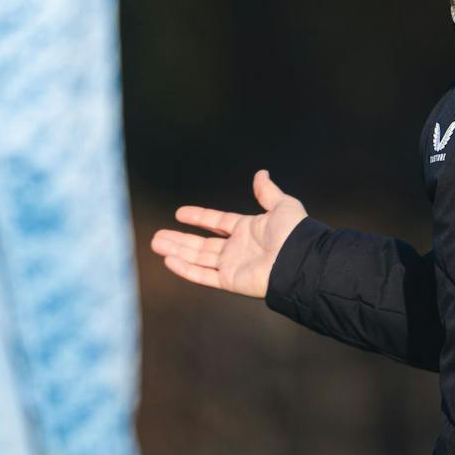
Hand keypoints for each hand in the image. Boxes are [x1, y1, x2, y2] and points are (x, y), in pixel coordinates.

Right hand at [149, 169, 307, 298]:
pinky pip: (203, 275)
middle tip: (157, 236)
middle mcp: (237, 248)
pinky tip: (169, 260)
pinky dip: (185, 269)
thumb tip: (261, 173)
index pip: (217, 222)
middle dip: (179, 240)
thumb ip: (267, 191)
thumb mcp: (282, 205)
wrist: (299, 259)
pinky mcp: (229, 281)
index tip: (180, 213)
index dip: (199, 217)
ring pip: (197, 258)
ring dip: (176, 251)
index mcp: (248, 230)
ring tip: (155, 244)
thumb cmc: (294, 233)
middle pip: (201, 244)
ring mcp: (232, 265)